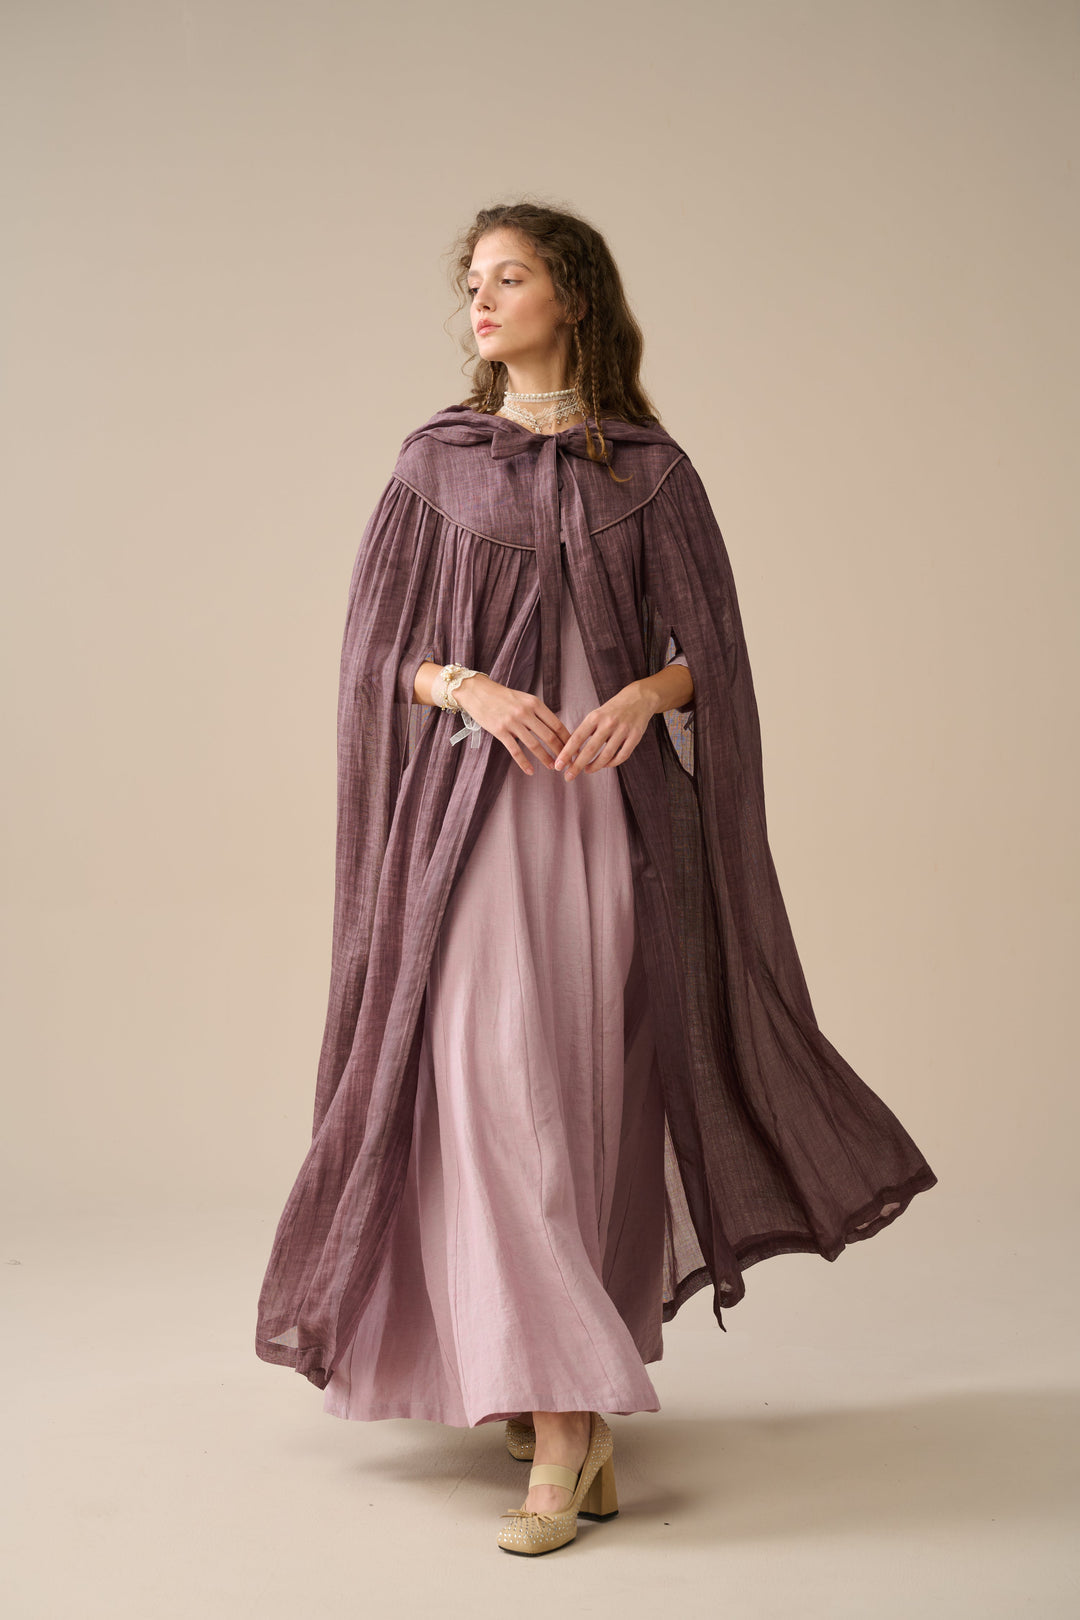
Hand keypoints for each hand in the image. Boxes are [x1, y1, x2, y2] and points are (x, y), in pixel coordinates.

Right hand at [452, 673, 572, 776]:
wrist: (478, 692)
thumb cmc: (503, 696)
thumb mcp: (524, 699)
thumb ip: (538, 712)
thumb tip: (554, 730)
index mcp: (534, 703)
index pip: (556, 724)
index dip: (567, 738)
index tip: (574, 748)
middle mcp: (525, 712)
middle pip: (549, 736)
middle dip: (561, 751)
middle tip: (567, 762)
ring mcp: (512, 722)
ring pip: (534, 745)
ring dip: (545, 758)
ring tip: (553, 767)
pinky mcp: (500, 731)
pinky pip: (515, 750)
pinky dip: (524, 763)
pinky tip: (531, 771)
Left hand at [553, 683, 655, 780]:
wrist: (639, 697)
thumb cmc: (612, 710)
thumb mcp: (596, 715)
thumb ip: (585, 731)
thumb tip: (569, 751)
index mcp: (595, 716)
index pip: (577, 738)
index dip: (566, 753)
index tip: (558, 765)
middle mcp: (608, 723)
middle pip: (590, 750)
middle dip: (577, 766)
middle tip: (568, 777)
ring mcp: (623, 730)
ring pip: (607, 756)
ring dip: (595, 767)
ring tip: (587, 771)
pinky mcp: (635, 736)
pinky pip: (622, 756)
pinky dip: (612, 763)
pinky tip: (605, 765)